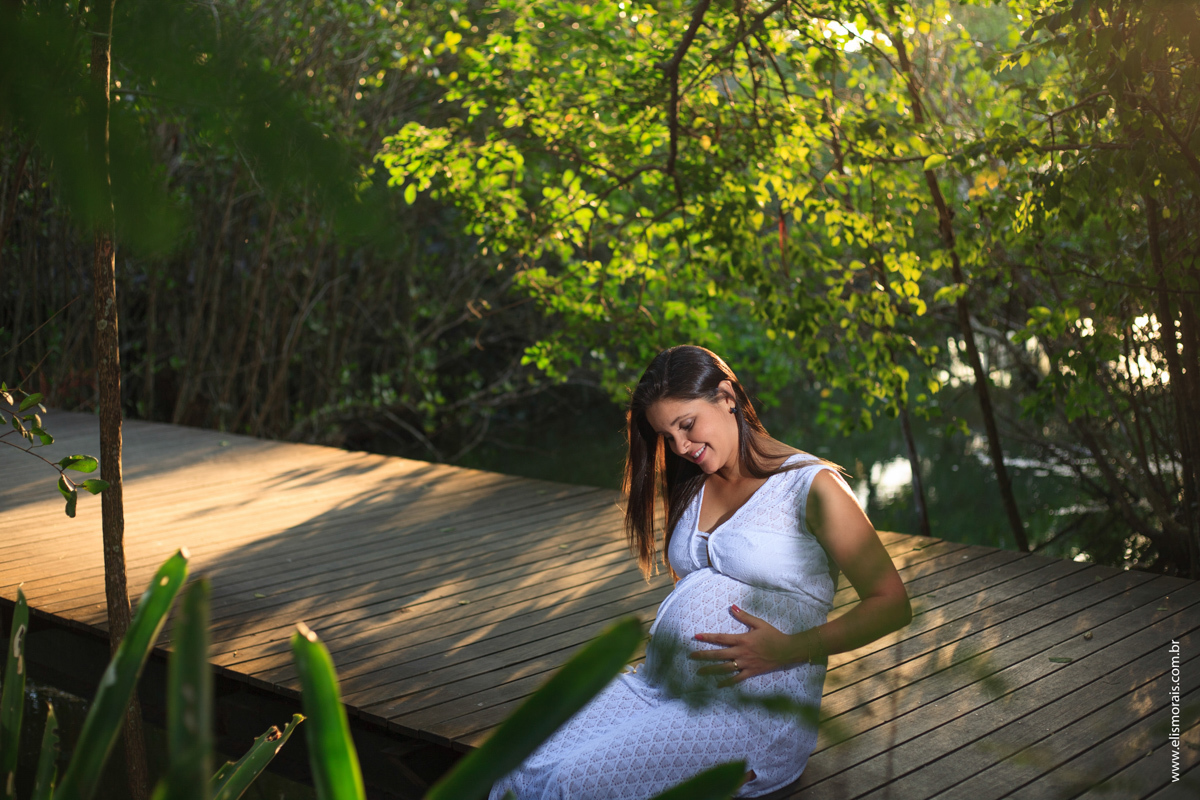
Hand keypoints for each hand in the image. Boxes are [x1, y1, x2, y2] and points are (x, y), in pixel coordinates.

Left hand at [689, 605, 807, 686]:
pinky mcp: (751, 672)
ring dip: (711, 669)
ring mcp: (745, 664)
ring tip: (699, 672)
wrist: (786, 650)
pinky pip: (736, 679)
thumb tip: (732, 607)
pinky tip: (717, 685)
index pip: (721, 638)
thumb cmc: (773, 635)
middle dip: (703, 655)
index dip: (708, 637)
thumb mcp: (759, 623)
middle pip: (718, 654)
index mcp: (742, 639)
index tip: (696, 637)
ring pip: (724, 668)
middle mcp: (741, 652)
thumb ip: (744, 616)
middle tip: (691, 656)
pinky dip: (726, 682)